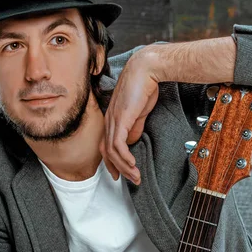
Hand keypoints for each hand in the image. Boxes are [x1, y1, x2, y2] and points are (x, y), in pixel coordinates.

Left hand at [99, 48, 159, 185]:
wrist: (146, 71)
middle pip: (107, 152)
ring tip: (135, 176)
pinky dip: (124, 157)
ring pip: (112, 151)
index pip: (106, 146)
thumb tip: (132, 141)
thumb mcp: (139, 113)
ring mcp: (113, 120)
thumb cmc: (143, 88)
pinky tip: (132, 164)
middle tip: (131, 180)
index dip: (111, 163)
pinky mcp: (120, 119)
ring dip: (124, 166)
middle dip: (119, 169)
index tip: (120, 175)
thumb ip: (134, 128)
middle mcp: (109, 121)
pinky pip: (118, 144)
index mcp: (112, 120)